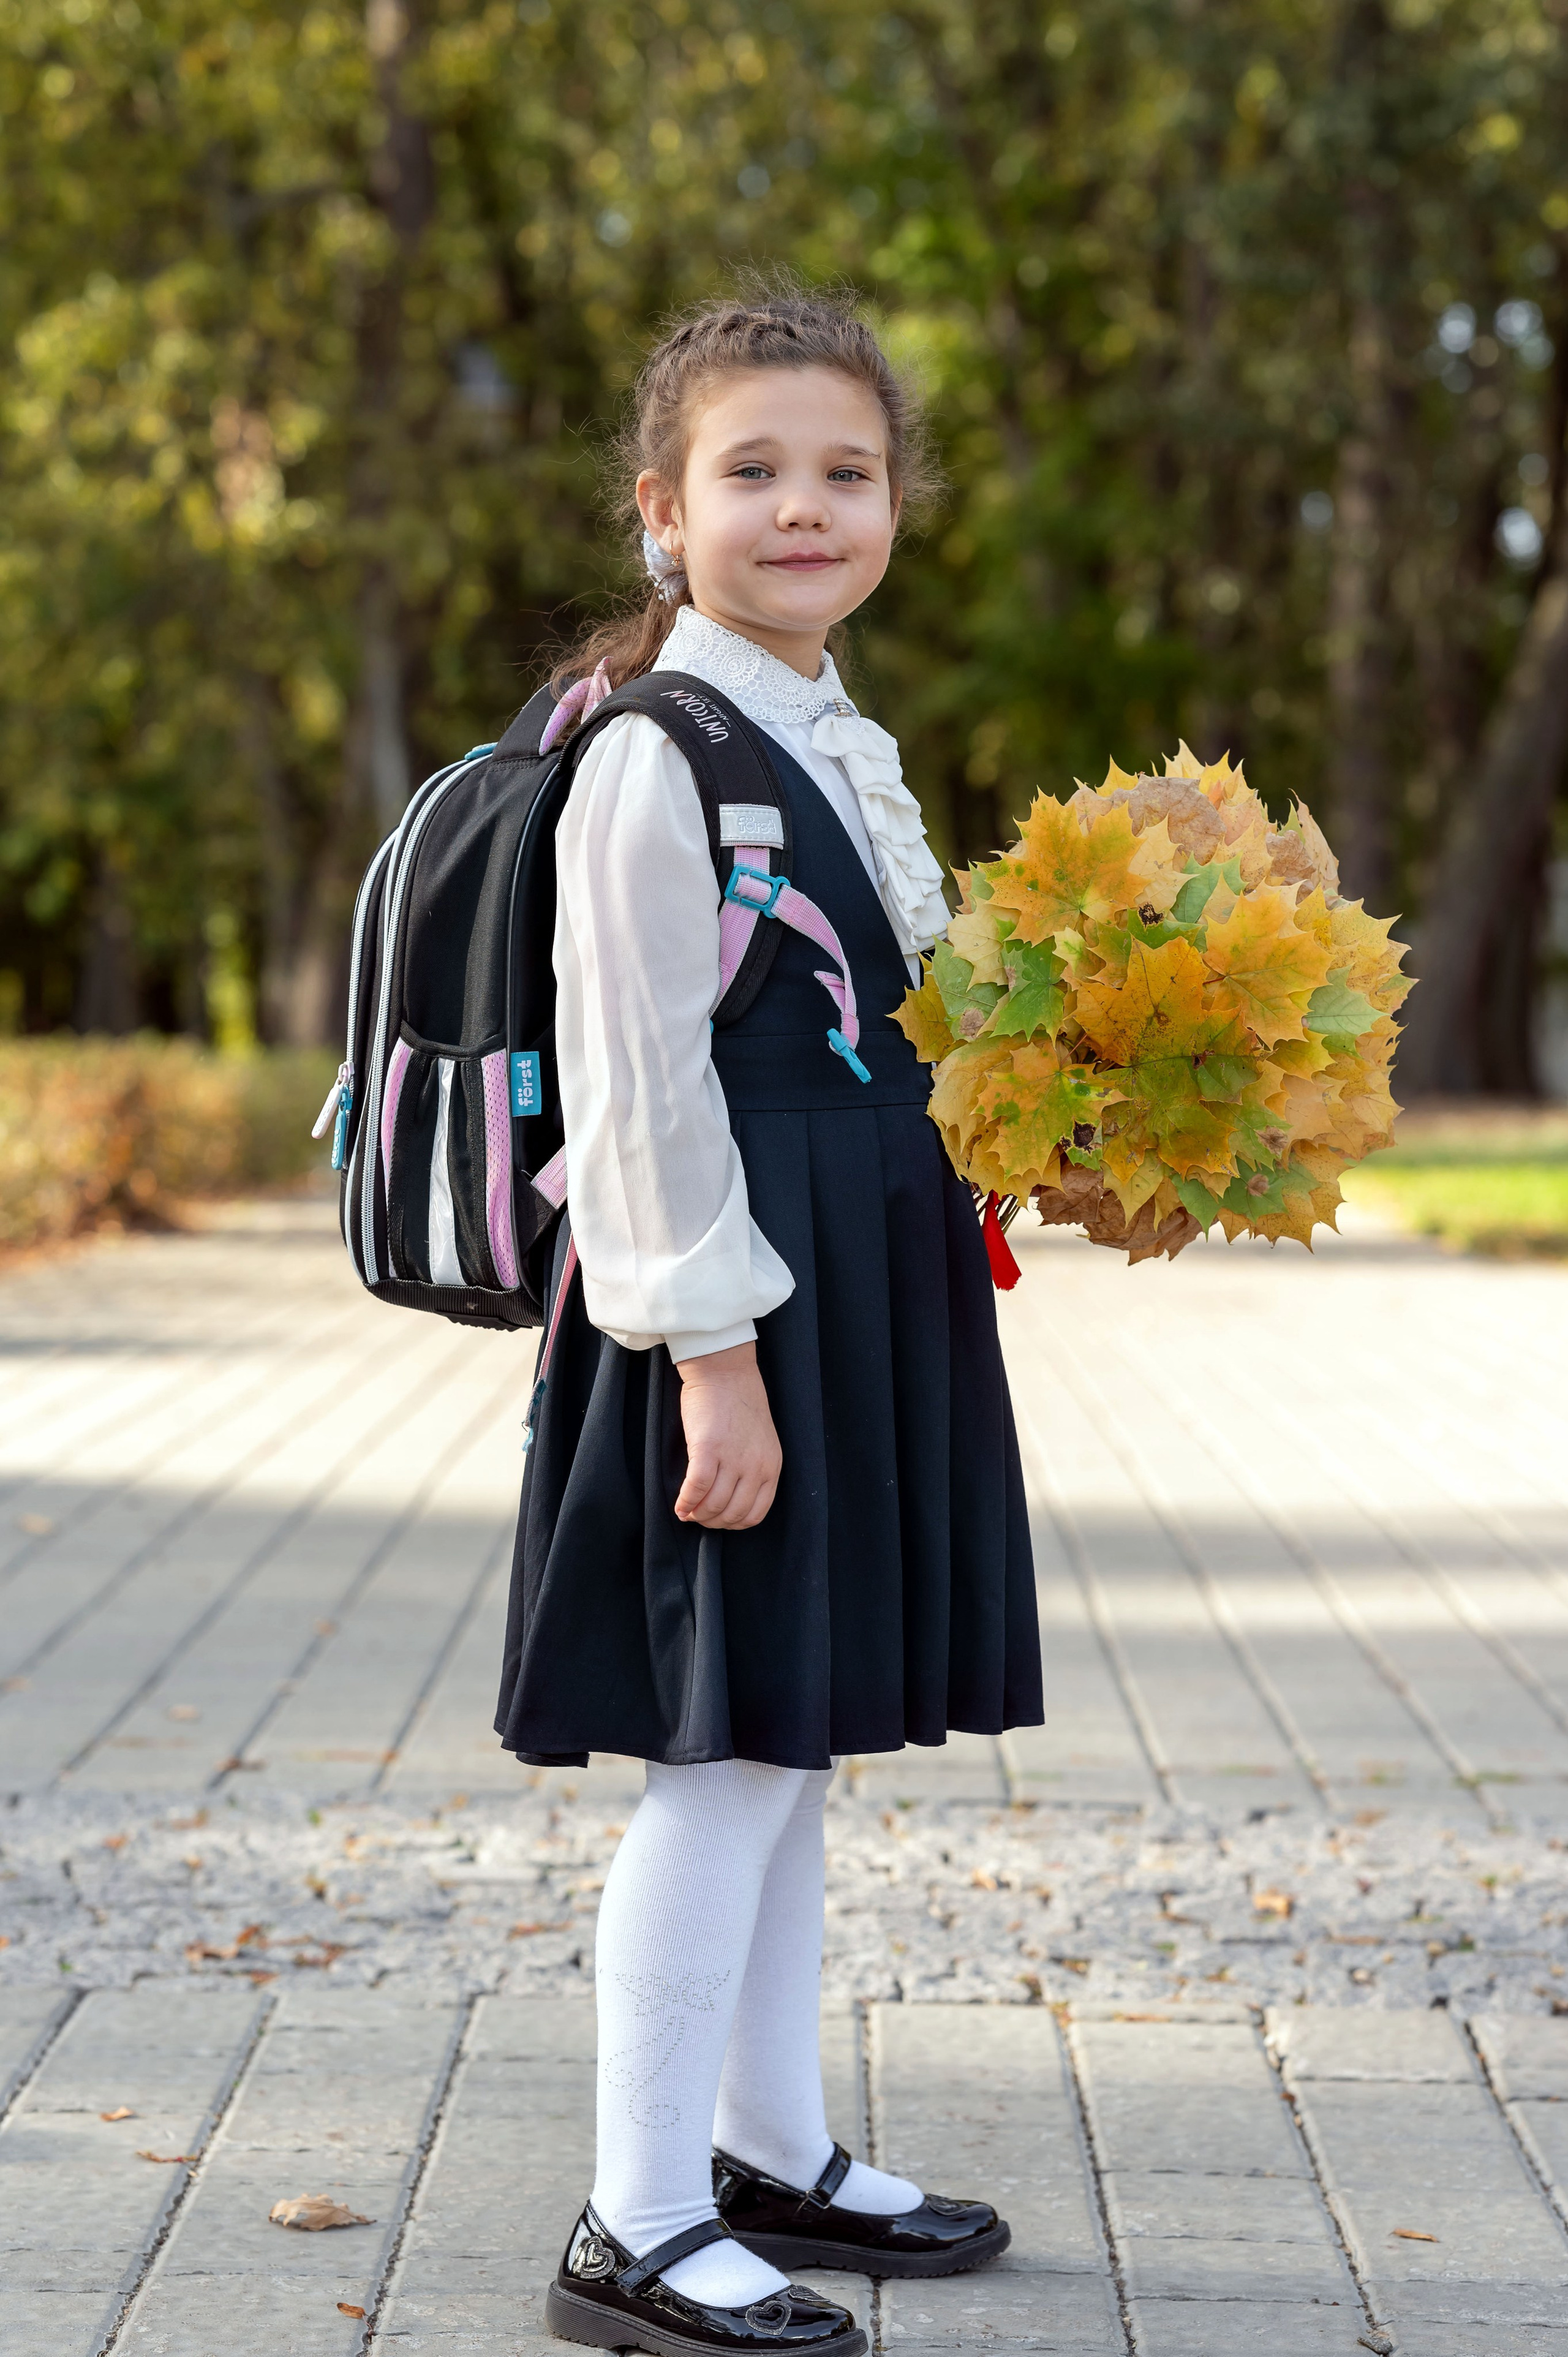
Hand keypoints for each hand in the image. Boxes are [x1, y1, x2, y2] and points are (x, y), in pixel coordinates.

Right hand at [672, 1342, 781, 1529]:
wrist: (725, 1370)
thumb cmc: (739, 1402)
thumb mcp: (760, 1441)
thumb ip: (753, 1468)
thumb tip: (729, 1498)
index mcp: (771, 1466)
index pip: (755, 1514)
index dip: (733, 1523)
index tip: (718, 1519)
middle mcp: (755, 1467)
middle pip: (732, 1514)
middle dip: (712, 1521)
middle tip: (698, 1516)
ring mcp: (733, 1459)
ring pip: (713, 1506)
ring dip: (697, 1514)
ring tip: (687, 1511)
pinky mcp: (708, 1449)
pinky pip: (696, 1488)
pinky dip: (685, 1502)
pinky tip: (679, 1505)